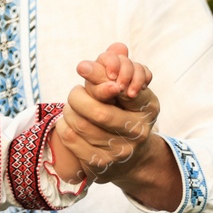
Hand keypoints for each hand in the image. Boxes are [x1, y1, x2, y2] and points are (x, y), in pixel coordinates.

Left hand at [60, 43, 163, 185]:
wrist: (134, 159)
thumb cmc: (126, 114)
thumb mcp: (129, 90)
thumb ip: (119, 67)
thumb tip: (116, 46)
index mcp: (148, 107)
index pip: (122, 88)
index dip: (100, 76)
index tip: (83, 67)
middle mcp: (138, 131)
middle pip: (98, 110)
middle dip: (78, 96)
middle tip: (75, 92)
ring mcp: (120, 152)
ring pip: (80, 124)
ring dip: (68, 110)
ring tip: (71, 106)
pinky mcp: (101, 166)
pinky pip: (71, 138)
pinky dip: (63, 125)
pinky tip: (68, 122)